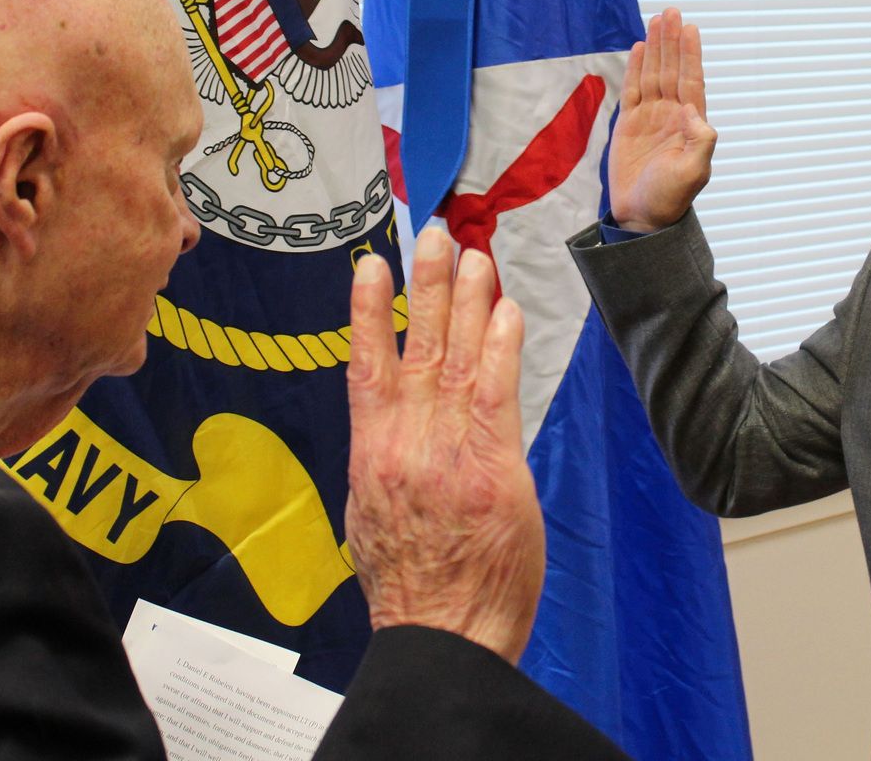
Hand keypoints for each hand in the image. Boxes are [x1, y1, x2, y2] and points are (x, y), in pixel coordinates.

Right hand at [345, 227, 543, 664]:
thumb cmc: (410, 590)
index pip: (366, 365)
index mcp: (371, 453)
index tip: (371, 266)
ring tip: (475, 256)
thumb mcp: (371, 520)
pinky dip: (499, 345)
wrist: (441, 634)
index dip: (370, 311)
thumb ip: (386, 467)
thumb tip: (391, 443)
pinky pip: (495, 389)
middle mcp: (403, 441)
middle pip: (416, 346)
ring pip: (455, 357)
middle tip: (435, 235)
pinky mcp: (491, 465)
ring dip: (468, 300)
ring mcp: (447, 450)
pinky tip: (505, 310)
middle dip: (427, 285)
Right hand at [609, 7, 715, 231]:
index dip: (690, 54)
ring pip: (654, 74)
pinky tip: (640, 48)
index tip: (689, 28)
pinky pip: (633, 89)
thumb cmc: (670, 198)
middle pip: (672, 69)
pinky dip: (636, 68)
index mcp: (690, 124)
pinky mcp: (629, 124)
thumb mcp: (693, 172)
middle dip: (672, 41)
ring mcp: (651, 118)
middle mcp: (672, 115)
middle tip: (671, 12)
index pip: (691, 80)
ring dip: (655, 48)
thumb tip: (695, 112)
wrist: (642, 217)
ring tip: (656, 20)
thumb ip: (700, 141)